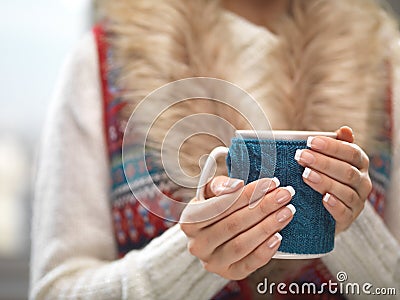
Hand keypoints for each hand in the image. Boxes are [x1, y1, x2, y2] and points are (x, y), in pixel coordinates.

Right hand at [180, 176, 295, 279]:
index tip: (271, 183)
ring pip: (241, 244)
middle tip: (285, 195)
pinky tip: (278, 236)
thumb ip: (220, 185)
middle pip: (233, 224)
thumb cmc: (214, 207)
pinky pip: (248, 264)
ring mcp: (211, 262)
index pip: (220, 206)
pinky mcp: (228, 274)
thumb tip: (236, 186)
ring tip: (286, 212)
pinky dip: (264, 251)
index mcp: (189, 221)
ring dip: (267, 227)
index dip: (247, 194)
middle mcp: (197, 244)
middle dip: (263, 207)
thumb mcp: (212, 192)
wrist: (213, 234)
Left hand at [295, 126, 371, 233]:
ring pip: (345, 191)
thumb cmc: (324, 177)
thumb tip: (345, 129)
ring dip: (325, 182)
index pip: (351, 152)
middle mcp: (362, 182)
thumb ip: (336, 145)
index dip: (331, 147)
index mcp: (359, 164)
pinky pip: (344, 212)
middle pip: (346, 171)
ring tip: (306, 175)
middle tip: (301, 156)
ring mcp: (357, 202)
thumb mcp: (328, 160)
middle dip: (323, 163)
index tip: (310, 142)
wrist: (322, 211)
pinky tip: (323, 198)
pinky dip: (334, 205)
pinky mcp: (348, 219)